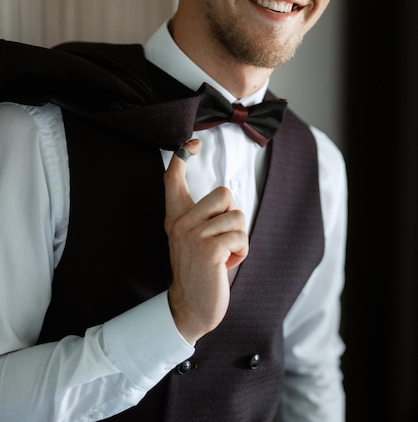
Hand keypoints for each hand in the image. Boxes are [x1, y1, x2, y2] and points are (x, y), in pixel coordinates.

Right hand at [164, 139, 248, 343]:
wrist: (190, 308)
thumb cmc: (200, 272)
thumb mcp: (192, 239)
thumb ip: (202, 217)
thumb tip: (226, 195)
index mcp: (176, 217)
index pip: (173, 178)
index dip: (182, 155)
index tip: (192, 143)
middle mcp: (180, 222)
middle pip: (224, 193)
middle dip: (233, 215)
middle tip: (222, 239)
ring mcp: (193, 235)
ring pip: (237, 217)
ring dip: (239, 239)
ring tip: (224, 256)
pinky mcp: (209, 249)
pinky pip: (240, 237)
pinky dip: (241, 252)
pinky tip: (226, 265)